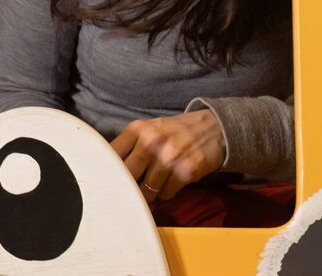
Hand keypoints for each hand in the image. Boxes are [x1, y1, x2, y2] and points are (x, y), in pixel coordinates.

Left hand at [110, 110, 225, 202]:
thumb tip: (108, 171)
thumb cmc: (175, 131)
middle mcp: (151, 142)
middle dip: (127, 187)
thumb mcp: (149, 128)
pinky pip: (166, 193)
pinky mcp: (186, 171)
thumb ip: (130, 145)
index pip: (111, 155)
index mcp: (137, 129)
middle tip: (128, 192)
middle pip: (127, 176)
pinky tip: (171, 182)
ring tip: (156, 183)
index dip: (107, 171)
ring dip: (150, 192)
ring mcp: (169, 157)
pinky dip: (166, 193)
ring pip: (147, 189)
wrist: (214, 127)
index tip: (106, 181)